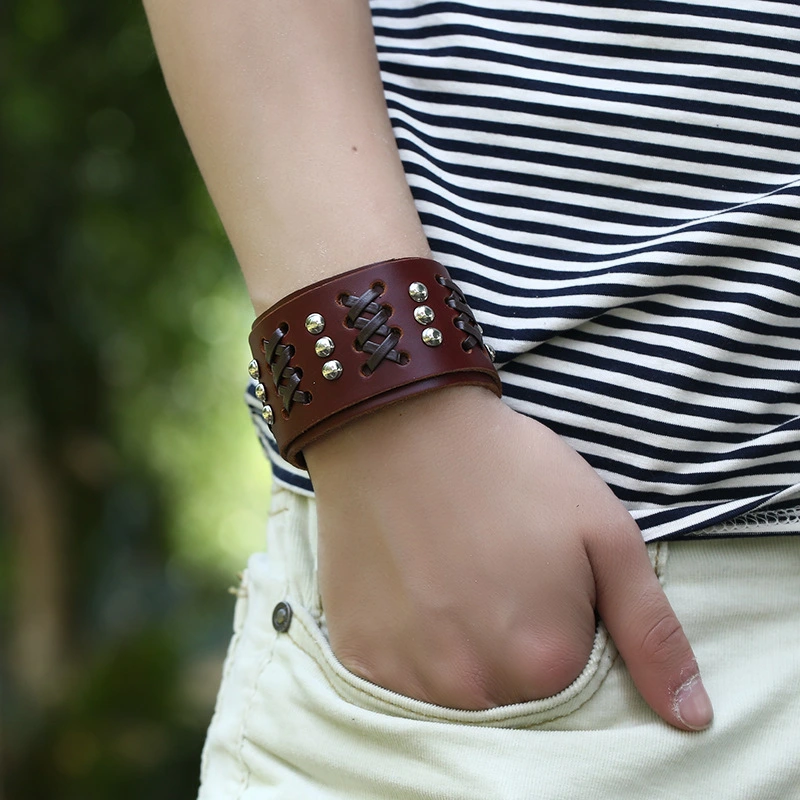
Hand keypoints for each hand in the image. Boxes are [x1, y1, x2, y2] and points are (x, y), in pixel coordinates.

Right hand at [304, 385, 712, 730]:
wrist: (400, 426)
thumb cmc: (508, 469)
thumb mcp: (605, 532)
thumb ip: (650, 631)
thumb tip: (692, 717)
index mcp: (546, 661)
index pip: (571, 678)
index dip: (560, 622)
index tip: (538, 572)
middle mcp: (476, 685)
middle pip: (512, 690)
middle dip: (511, 638)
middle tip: (492, 566)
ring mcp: (409, 674)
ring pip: (455, 687)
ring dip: (459, 644)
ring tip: (449, 572)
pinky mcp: (360, 655)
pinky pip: (399, 676)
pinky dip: (410, 642)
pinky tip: (411, 586)